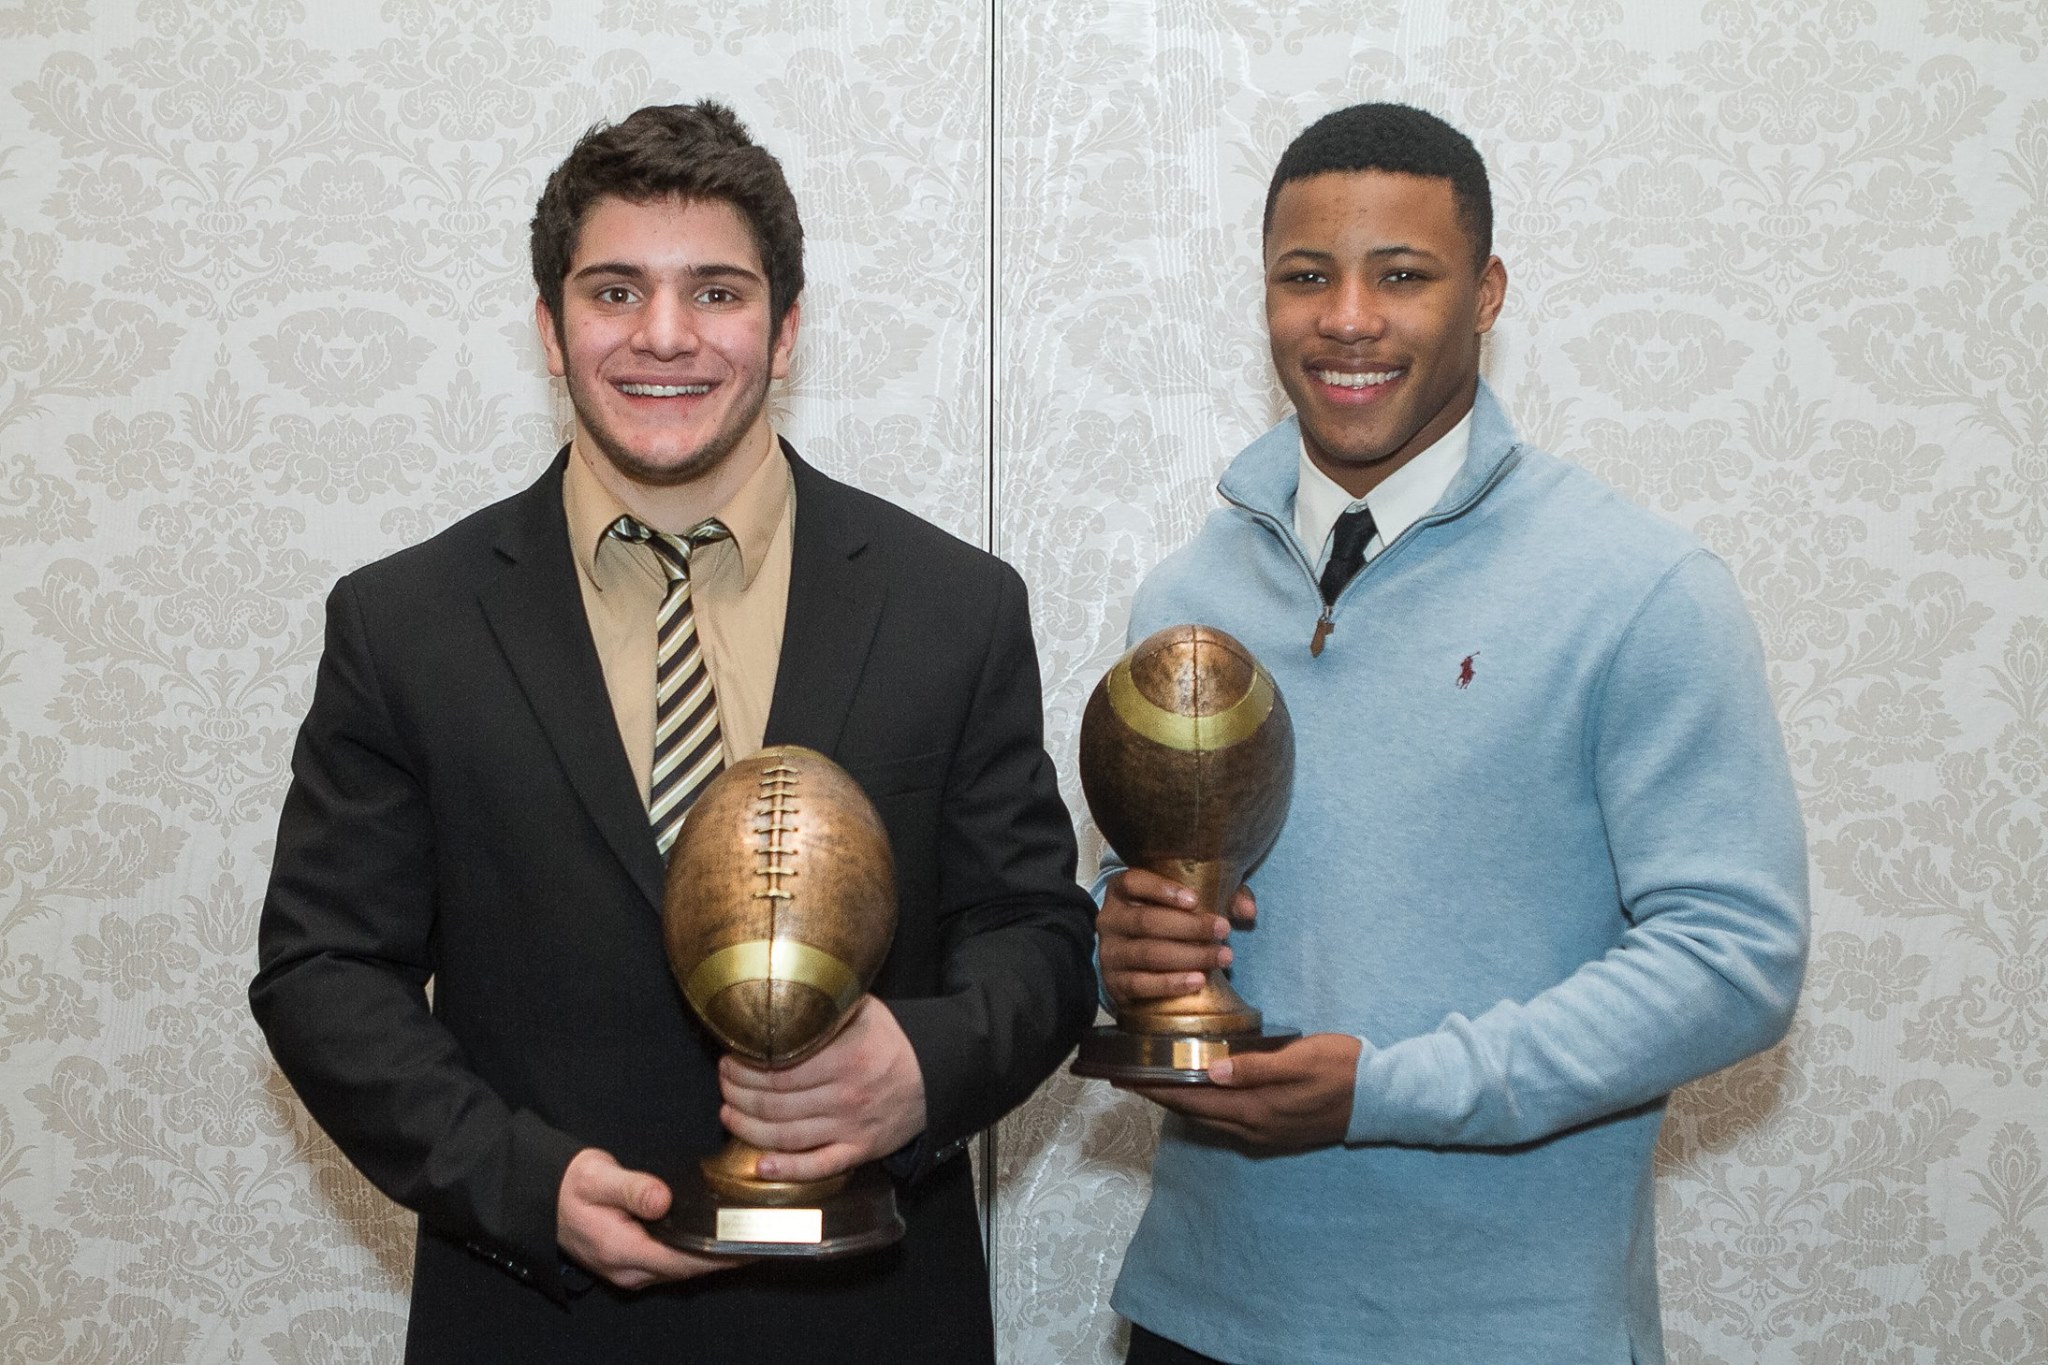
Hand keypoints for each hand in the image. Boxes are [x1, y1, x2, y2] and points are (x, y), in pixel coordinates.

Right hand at [555, 1147, 741, 1288]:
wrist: (544, 1198)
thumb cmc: (572, 1185)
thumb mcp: (597, 1177)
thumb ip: (632, 1189)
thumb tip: (662, 1200)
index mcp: (620, 1249)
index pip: (679, 1260)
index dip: (716, 1256)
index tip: (747, 1245)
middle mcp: (626, 1268)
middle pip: (685, 1270)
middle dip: (722, 1259)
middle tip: (758, 1238)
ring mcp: (628, 1271)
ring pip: (679, 1270)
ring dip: (710, 1259)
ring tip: (744, 1238)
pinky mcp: (631, 1264)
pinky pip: (669, 1265)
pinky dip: (693, 1256)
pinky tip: (713, 1240)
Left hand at [718, 996, 926, 1182]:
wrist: (937, 1075)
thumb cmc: (892, 1040)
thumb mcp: (863, 1010)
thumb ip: (824, 1005)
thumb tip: (780, 990)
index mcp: (844, 1057)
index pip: (778, 1068)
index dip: (745, 1067)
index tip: (729, 1058)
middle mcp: (845, 1095)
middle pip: (775, 1102)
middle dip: (739, 1093)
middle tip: (724, 1083)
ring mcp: (851, 1127)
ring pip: (787, 1135)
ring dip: (748, 1127)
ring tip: (728, 1113)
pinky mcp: (860, 1150)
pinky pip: (818, 1166)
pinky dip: (787, 1169)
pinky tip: (761, 1165)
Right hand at [1097, 869, 1255, 1007]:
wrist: (1137, 966)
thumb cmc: (1168, 924)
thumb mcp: (1191, 903)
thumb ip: (1223, 897)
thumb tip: (1248, 910)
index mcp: (1121, 891)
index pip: (1133, 882)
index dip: (1161, 889)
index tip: (1195, 900)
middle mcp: (1110, 919)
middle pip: (1147, 921)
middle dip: (1189, 926)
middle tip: (1223, 929)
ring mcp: (1109, 953)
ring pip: (1148, 953)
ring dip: (1189, 956)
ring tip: (1222, 957)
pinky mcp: (1114, 983)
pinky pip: (1141, 984)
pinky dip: (1171, 984)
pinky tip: (1197, 980)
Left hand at [1127, 1032, 1361, 1149]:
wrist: (1382, 1097)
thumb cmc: (1342, 1068)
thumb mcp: (1300, 1060)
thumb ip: (1256, 1067)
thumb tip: (1210, 1072)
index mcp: (1256, 1109)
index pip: (1192, 1100)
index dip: (1157, 1089)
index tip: (1125, 1077)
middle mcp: (1254, 1127)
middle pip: (1195, 1113)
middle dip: (1160, 1096)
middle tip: (1129, 1078)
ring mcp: (1266, 1132)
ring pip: (1210, 1118)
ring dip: (1181, 1103)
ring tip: (1156, 1084)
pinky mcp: (1277, 1130)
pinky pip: (1228, 1121)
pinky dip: (1206, 1108)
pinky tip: (1201, 1094)